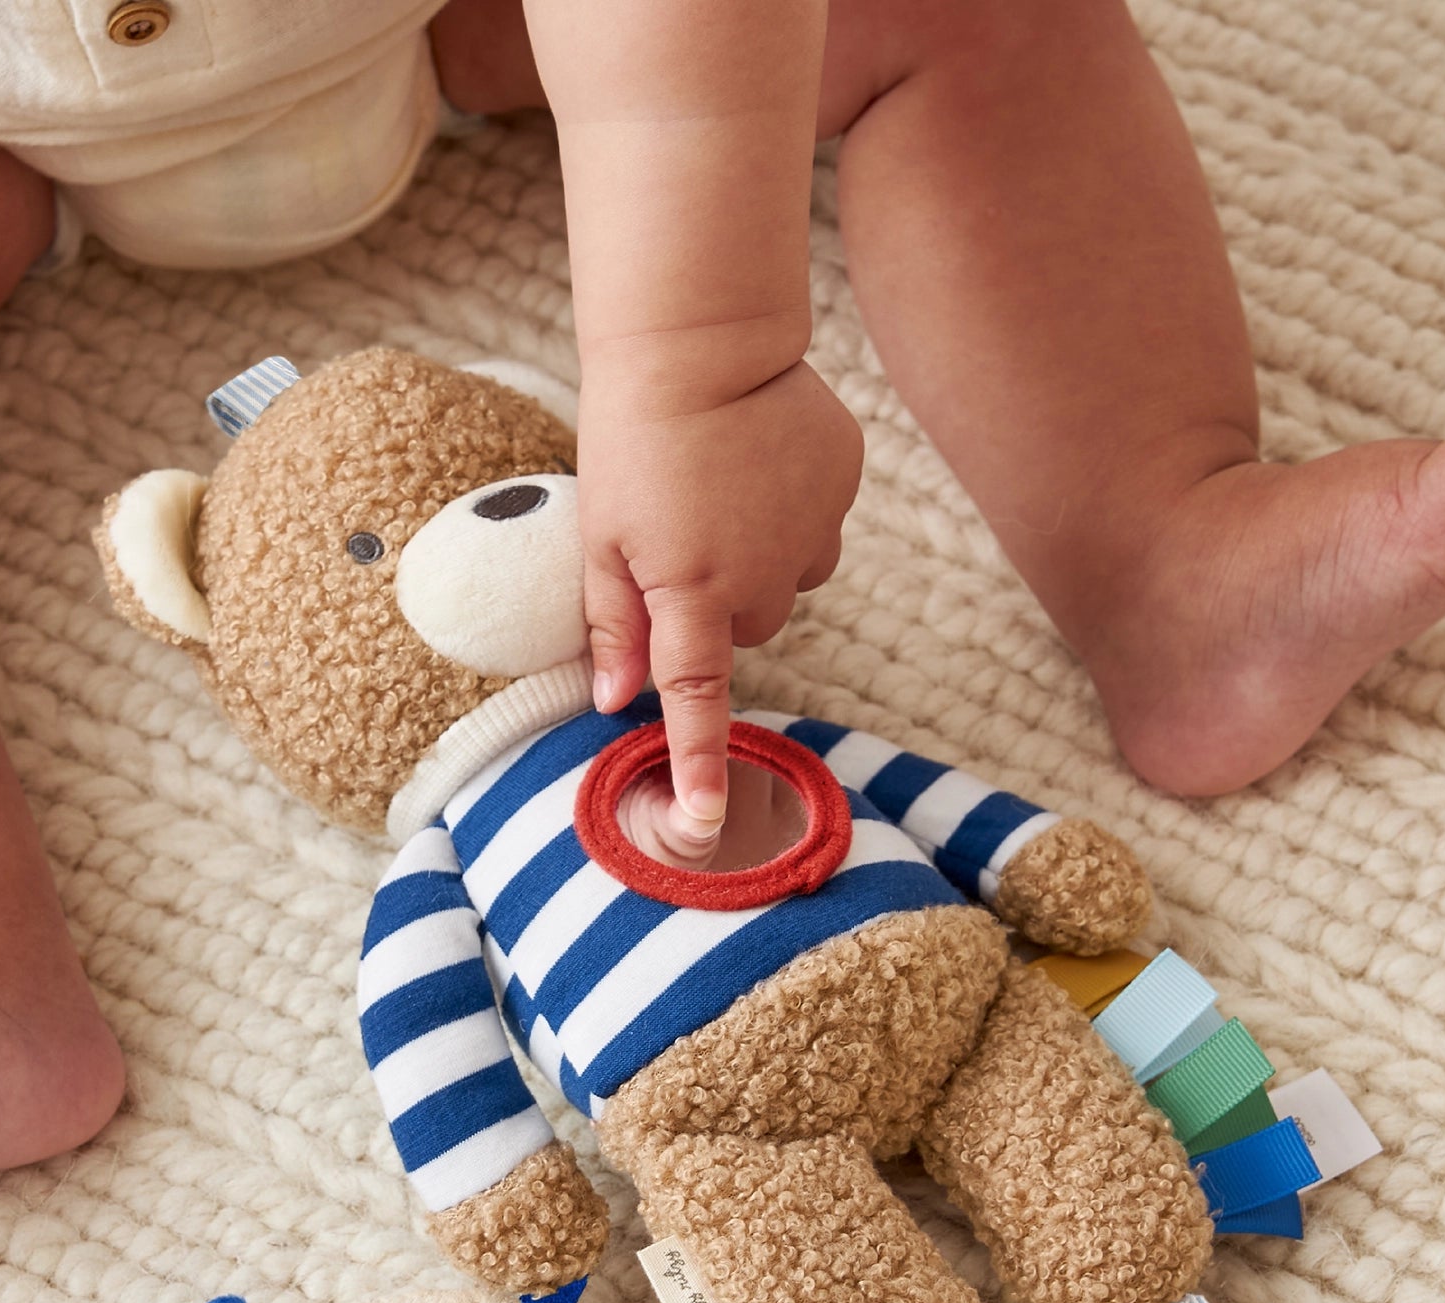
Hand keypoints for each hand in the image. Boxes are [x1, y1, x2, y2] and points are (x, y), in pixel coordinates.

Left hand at [579, 358, 862, 865]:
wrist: (701, 340)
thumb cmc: (631, 439)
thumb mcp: (601, 535)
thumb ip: (612, 622)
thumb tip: (615, 699)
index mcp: (691, 589)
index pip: (697, 696)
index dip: (699, 763)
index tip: (704, 821)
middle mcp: (762, 574)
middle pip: (747, 630)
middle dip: (716, 605)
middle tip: (681, 540)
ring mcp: (812, 532)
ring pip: (788, 583)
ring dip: (758, 562)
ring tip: (722, 495)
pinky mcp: (842, 489)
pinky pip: (818, 532)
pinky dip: (790, 516)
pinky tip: (759, 468)